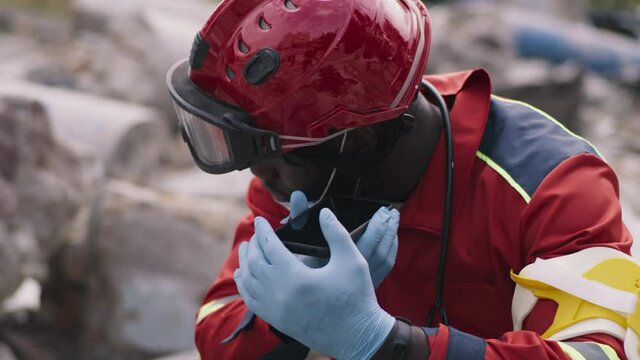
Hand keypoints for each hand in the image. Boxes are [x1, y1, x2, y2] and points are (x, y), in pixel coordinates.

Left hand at [234, 210, 394, 359]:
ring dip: (244, 263)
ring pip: (248, 283)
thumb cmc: (356, 297)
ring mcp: (276, 310)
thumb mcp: (352, 260)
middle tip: (256, 233)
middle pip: (255, 263)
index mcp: (296, 277)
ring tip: (246, 250)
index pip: (270, 247)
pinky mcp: (277, 321)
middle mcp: (280, 294)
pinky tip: (244, 277)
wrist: (357, 336)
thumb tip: (324, 213)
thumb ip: (336, 233)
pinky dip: (244, 286)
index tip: (260, 220)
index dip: (263, 231)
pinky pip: (251, 302)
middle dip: (253, 245)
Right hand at [284, 191, 399, 286]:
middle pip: (372, 247)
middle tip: (385, 210)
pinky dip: (392, 248)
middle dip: (380, 226)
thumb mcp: (297, 246)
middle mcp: (349, 275)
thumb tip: (298, 196)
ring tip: (393, 217)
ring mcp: (362, 283)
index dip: (348, 222)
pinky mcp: (370, 286)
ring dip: (390, 234)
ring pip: (383, 256)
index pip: (343, 239)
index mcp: (331, 264)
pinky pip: (386, 265)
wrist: (313, 300)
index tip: (349, 208)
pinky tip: (392, 236)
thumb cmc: (305, 272)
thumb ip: (298, 217)